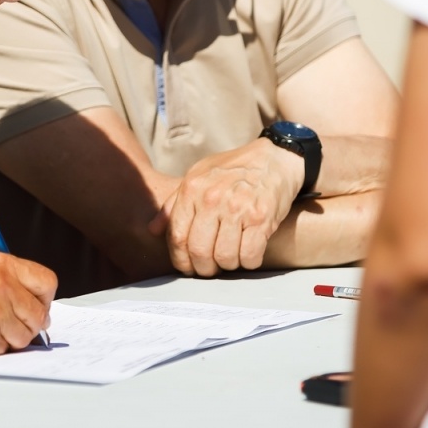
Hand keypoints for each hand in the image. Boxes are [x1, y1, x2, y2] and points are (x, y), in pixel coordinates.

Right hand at [0, 252, 56, 355]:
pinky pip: (5, 350)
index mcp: (1, 265)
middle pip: (39, 314)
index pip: (46, 282)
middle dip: (29, 324)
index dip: (44, 299)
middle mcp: (1, 285)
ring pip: (26, 337)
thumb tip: (31, 297)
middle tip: (12, 325)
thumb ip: (4, 277)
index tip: (37, 306)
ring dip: (12, 339)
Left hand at [148, 139, 301, 274]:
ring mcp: (237, 208)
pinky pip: (250, 255)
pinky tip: (249, 254)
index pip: (177, 237)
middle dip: (204, 268)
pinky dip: (249, 262)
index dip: (180, 260)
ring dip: (228, 265)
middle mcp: (212, 199)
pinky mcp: (261, 218)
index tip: (187, 267)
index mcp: (192, 189)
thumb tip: (153, 229)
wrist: (273, 159)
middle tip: (210, 267)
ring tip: (231, 258)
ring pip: (225, 257)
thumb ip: (173, 204)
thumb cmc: (233, 170)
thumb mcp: (197, 177)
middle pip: (199, 251)